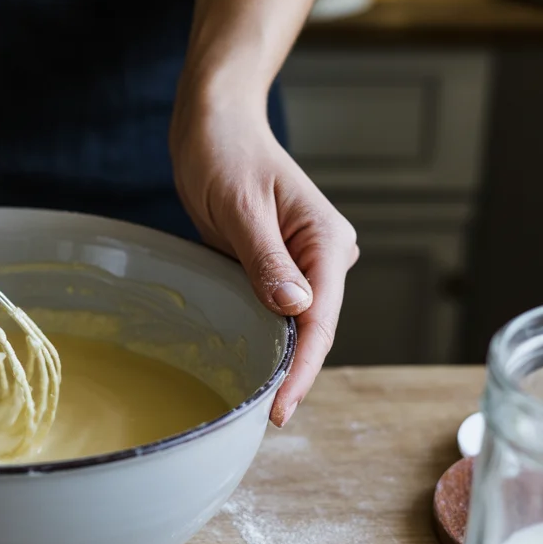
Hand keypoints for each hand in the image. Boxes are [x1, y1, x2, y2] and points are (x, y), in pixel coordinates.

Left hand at [169, 96, 358, 426]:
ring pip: (297, 324)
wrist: (215, 123)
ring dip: (280, 360)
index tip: (280, 410)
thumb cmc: (225, 153)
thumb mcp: (240, 207)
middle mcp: (326, 255)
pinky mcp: (279, 265)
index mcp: (327, 241)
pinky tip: (248, 364)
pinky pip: (277, 309)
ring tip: (256, 405)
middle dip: (293, 374)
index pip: (322, 320)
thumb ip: (266, 259)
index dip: (303, 370)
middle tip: (262, 419)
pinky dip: (266, 336)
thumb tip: (295, 308)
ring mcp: (304, 262)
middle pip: (315, 329)